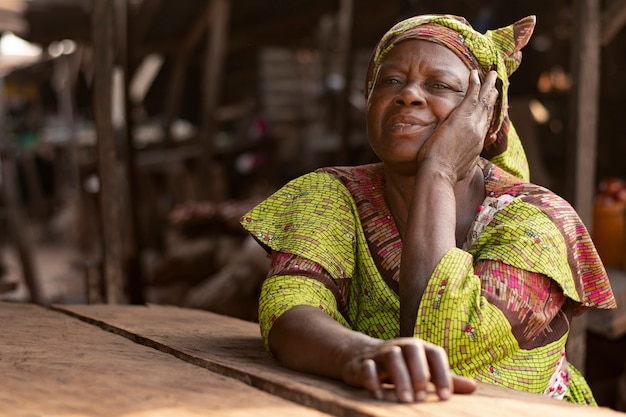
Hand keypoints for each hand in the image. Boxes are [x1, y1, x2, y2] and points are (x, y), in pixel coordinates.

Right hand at [341, 338, 475, 401]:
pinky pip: (367, 367)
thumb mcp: (422, 370)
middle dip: (419, 373)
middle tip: (422, 398)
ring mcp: (380, 352)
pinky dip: (372, 379)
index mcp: (419, 348)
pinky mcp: (362, 363)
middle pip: (412, 349)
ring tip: (404, 401)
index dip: (442, 374)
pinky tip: (379, 396)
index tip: (445, 398)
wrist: (361, 356)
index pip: (435, 354)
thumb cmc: (400, 366)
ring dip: (399, 377)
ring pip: (391, 356)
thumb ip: (445, 378)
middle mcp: (401, 346)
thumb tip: (474, 387)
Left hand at [417, 69, 498, 182]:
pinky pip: (470, 97)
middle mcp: (478, 133)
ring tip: (492, 74)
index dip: (489, 113)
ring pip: (483, 101)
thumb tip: (463, 166)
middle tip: (497, 84)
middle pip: (488, 111)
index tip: (493, 105)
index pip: (485, 125)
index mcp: (476, 144)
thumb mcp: (460, 169)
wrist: (439, 175)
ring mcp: (471, 125)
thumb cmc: (444, 176)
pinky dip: (474, 85)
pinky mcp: (461, 119)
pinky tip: (475, 74)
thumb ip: (463, 163)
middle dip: (492, 96)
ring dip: (487, 86)